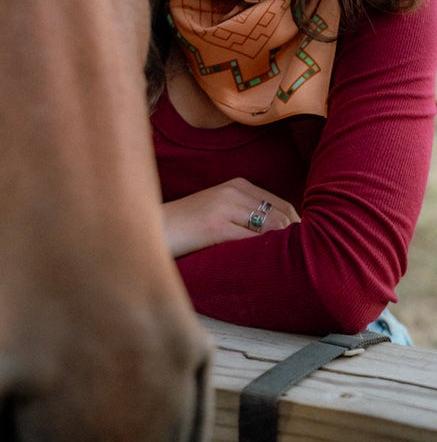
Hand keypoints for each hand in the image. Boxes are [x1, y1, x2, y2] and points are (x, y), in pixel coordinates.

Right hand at [162, 177, 299, 257]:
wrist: (151, 228)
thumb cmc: (187, 227)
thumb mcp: (221, 212)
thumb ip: (247, 216)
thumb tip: (284, 236)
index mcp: (238, 184)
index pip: (283, 205)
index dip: (297, 229)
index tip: (300, 250)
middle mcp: (234, 190)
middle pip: (282, 215)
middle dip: (294, 238)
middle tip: (298, 263)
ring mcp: (224, 206)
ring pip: (271, 227)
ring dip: (282, 247)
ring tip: (286, 267)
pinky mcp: (214, 225)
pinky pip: (251, 240)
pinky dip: (263, 254)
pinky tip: (264, 267)